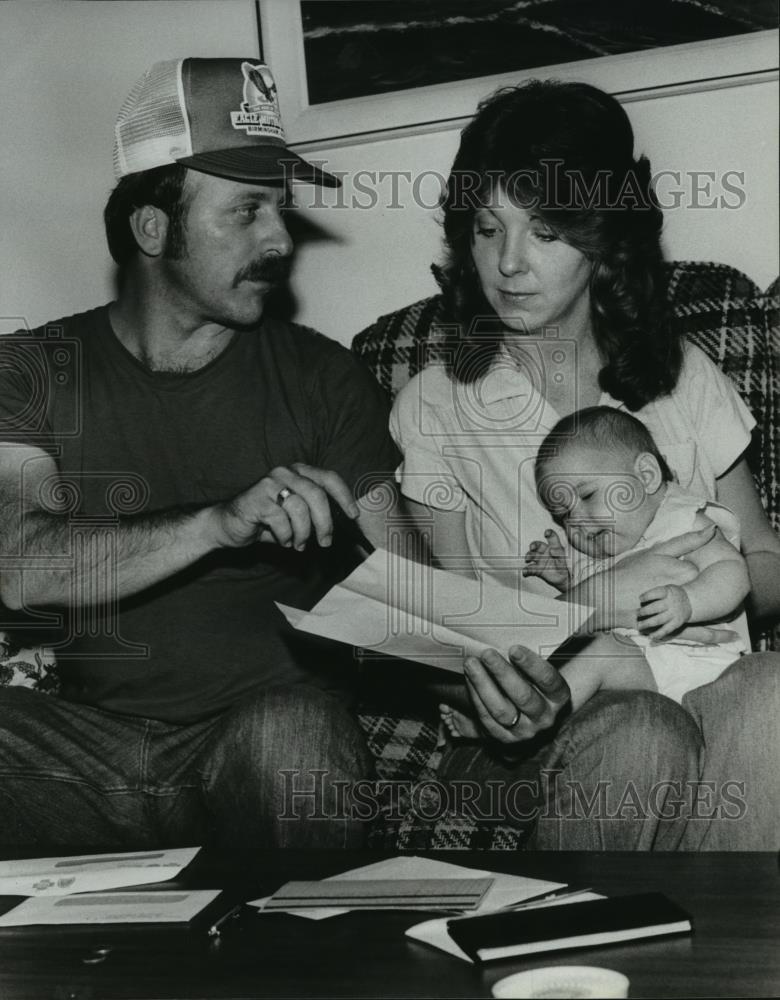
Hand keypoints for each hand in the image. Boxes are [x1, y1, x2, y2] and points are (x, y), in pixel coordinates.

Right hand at [212, 464, 357, 549]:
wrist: (226, 525)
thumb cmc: (264, 521)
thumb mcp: (294, 515)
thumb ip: (314, 514)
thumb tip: (340, 526)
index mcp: (298, 473)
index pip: (328, 478)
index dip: (344, 496)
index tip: (353, 515)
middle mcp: (285, 472)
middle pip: (317, 495)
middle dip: (325, 522)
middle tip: (325, 541)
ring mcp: (270, 483)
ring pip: (300, 508)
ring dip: (303, 533)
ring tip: (298, 544)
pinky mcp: (256, 497)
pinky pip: (281, 519)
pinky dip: (286, 535)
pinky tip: (282, 540)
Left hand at [462, 646, 570, 744]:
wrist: (522, 716)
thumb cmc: (528, 682)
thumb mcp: (536, 673)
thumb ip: (526, 661)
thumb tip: (506, 635)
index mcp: (558, 697)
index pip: (549, 681)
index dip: (532, 665)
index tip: (514, 648)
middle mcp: (545, 717)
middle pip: (524, 696)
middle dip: (503, 673)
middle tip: (487, 653)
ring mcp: (525, 731)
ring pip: (502, 710)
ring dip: (484, 684)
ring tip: (471, 663)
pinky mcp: (504, 738)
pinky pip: (487, 719)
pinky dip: (476, 697)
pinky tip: (469, 679)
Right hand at [523, 529, 569, 589]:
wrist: (562, 579)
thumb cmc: (563, 567)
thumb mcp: (563, 559)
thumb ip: (558, 553)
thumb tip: (552, 550)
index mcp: (554, 547)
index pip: (552, 537)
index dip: (549, 533)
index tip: (547, 533)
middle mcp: (545, 552)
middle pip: (537, 545)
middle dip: (533, 545)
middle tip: (532, 547)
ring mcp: (540, 560)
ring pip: (531, 555)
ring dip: (528, 556)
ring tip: (528, 559)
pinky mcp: (537, 569)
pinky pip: (529, 569)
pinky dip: (526, 570)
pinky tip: (525, 572)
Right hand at [583, 524, 716, 629]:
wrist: (606, 598)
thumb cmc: (628, 573)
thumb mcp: (656, 552)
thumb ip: (686, 541)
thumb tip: (712, 529)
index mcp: (685, 571)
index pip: (708, 570)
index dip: (710, 568)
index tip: (710, 568)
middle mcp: (687, 591)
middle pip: (709, 590)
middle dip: (712, 589)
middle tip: (699, 589)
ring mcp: (681, 611)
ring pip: (708, 611)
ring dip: (719, 611)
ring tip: (729, 610)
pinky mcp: (673, 627)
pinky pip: (698, 633)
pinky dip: (714, 635)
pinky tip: (728, 636)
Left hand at [637, 584, 691, 638]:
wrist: (690, 602)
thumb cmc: (671, 595)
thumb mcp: (666, 589)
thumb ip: (655, 594)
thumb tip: (640, 603)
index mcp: (668, 592)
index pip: (657, 593)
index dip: (648, 596)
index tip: (640, 598)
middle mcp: (671, 603)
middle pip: (656, 608)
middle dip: (644, 611)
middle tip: (637, 614)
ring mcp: (674, 614)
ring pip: (659, 620)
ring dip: (647, 623)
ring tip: (639, 626)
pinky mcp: (676, 623)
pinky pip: (667, 629)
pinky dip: (658, 634)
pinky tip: (650, 637)